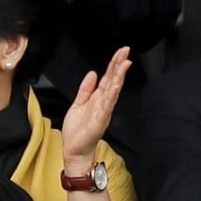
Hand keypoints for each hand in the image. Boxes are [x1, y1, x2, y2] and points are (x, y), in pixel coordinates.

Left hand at [61, 47, 130, 171]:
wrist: (74, 149)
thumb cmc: (77, 130)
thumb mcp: (78, 103)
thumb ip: (86, 88)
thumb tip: (93, 73)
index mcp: (98, 98)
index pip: (108, 78)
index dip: (114, 64)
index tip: (121, 52)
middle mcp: (103, 103)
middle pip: (113, 80)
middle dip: (119, 65)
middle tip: (125, 51)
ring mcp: (103, 111)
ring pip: (113, 90)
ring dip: (119, 76)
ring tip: (124, 64)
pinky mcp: (99, 120)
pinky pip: (107, 105)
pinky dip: (112, 94)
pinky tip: (115, 85)